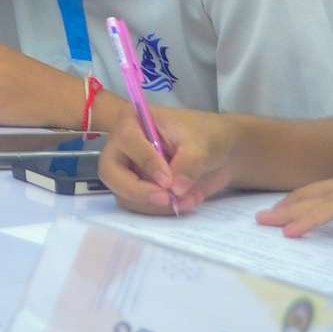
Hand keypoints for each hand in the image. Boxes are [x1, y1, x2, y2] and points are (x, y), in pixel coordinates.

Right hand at [100, 107, 242, 214]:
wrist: (222, 152)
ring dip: (155, 205)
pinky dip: (162, 210)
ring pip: (124, 195)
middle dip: (137, 191)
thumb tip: (175, 188)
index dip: (146, 163)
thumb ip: (188, 163)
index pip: (127, 141)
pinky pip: (139, 205)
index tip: (169, 180)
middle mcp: (124, 146)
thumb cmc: (208, 136)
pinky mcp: (140, 188)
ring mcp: (129, 169)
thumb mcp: (202, 144)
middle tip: (167, 199)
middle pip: (110, 173)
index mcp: (134, 121)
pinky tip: (187, 201)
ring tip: (188, 199)